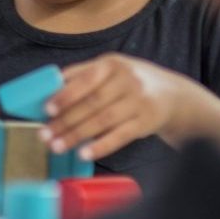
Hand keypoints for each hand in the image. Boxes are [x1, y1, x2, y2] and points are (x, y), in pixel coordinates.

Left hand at [43, 53, 192, 160]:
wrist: (173, 94)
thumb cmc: (129, 81)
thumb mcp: (110, 69)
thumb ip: (81, 75)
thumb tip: (50, 87)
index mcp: (112, 64)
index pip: (85, 80)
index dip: (65, 95)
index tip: (46, 110)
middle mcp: (127, 81)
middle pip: (92, 103)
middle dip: (65, 121)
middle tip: (45, 135)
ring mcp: (139, 102)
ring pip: (103, 121)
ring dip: (77, 136)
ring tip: (57, 146)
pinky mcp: (147, 122)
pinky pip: (121, 136)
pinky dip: (101, 146)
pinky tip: (83, 154)